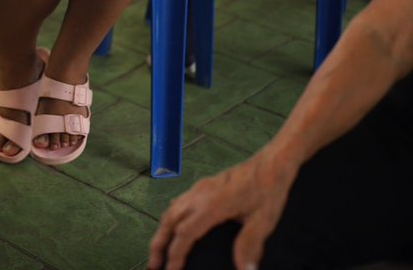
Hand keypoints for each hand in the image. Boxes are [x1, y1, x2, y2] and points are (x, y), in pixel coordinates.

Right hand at [147, 150, 299, 269]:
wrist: (271, 163)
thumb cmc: (269, 190)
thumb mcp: (263, 221)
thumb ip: (249, 246)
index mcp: (212, 206)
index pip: (185, 234)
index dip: (175, 254)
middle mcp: (199, 196)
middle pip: (169, 222)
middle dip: (158, 245)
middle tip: (153, 265)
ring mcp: (199, 189)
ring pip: (170, 211)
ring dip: (162, 231)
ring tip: (158, 249)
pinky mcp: (203, 185)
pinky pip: (178, 202)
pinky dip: (170, 218)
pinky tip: (173, 225)